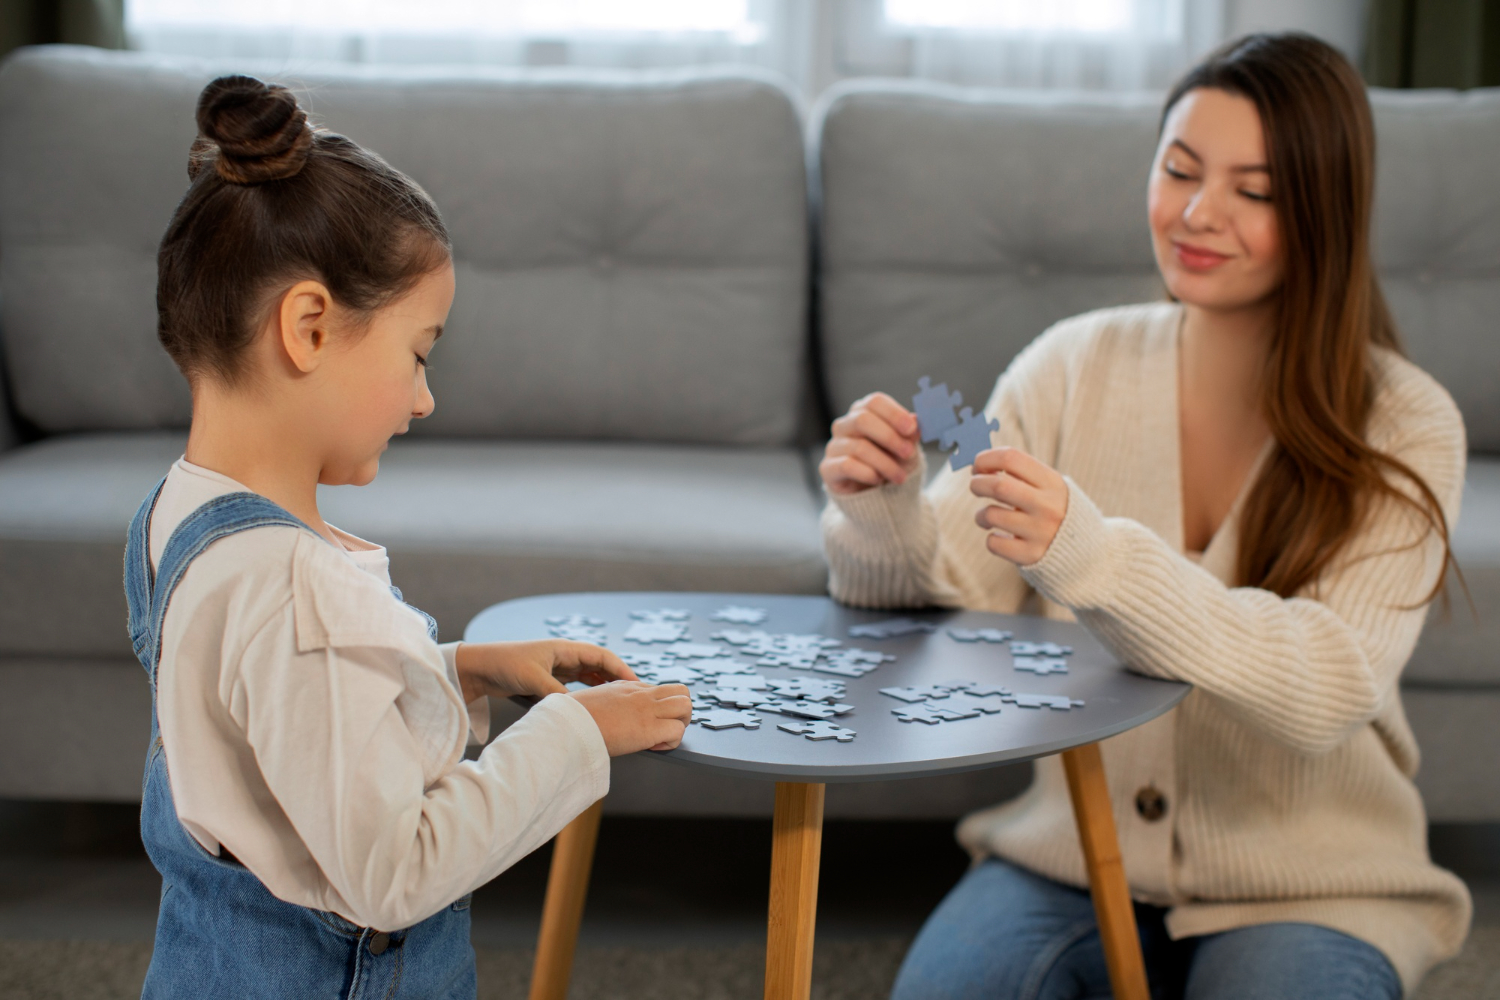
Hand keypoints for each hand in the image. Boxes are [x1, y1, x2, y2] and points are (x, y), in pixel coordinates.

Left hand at [454, 640, 637, 702]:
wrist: (479, 667)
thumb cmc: (505, 664)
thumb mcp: (533, 679)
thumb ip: (557, 693)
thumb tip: (578, 710)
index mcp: (564, 649)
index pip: (602, 656)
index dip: (621, 669)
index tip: (636, 684)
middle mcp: (564, 656)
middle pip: (599, 667)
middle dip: (616, 681)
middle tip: (632, 698)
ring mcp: (557, 667)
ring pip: (588, 677)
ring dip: (602, 689)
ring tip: (618, 705)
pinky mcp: (548, 679)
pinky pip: (575, 686)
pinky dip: (586, 695)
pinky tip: (592, 707)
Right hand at [571, 681, 692, 754]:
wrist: (567, 725)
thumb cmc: (572, 717)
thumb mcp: (590, 700)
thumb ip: (605, 703)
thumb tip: (601, 713)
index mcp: (627, 687)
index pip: (660, 690)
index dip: (659, 708)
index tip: (647, 722)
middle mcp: (641, 694)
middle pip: (682, 691)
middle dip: (680, 711)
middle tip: (665, 727)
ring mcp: (647, 710)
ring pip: (686, 706)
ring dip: (680, 724)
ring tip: (663, 737)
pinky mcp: (649, 729)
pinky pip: (678, 731)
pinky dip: (671, 742)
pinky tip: (654, 747)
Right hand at [819, 392, 921, 495]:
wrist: (874, 493)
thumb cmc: (890, 462)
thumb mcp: (905, 447)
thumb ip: (910, 433)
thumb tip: (915, 419)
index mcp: (864, 412)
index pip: (875, 402)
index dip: (894, 413)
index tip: (911, 429)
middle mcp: (845, 425)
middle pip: (862, 420)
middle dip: (889, 437)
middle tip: (908, 453)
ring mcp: (834, 445)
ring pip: (859, 447)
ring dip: (885, 463)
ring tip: (899, 476)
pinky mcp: (828, 468)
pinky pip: (847, 466)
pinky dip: (868, 474)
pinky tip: (878, 480)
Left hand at [969, 447, 1068, 565]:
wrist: (1088, 551)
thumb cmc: (1055, 511)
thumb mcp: (1050, 488)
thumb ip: (1021, 474)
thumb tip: (980, 464)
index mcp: (1053, 483)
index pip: (1011, 458)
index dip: (986, 459)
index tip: (978, 466)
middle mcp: (1048, 506)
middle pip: (999, 486)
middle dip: (978, 483)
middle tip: (975, 486)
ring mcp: (1040, 532)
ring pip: (992, 515)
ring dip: (981, 515)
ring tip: (986, 517)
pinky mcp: (1031, 555)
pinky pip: (994, 543)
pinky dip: (992, 538)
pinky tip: (1001, 536)